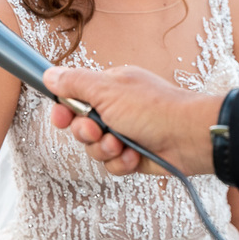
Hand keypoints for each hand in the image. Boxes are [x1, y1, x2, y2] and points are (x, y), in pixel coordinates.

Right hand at [42, 66, 221, 175]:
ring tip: (122, 144)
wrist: (189, 137)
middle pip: (80, 128)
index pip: (74, 98)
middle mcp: (115, 110)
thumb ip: (75, 83)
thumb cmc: (154, 108)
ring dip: (105, 150)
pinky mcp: (133, 156)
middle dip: (87, 134)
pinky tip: (135, 155)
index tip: (62, 118)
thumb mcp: (107, 90)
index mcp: (109, 88)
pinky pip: (112, 165)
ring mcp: (124, 134)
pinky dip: (122, 162)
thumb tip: (49, 74)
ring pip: (94, 149)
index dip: (65, 111)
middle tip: (99, 130)